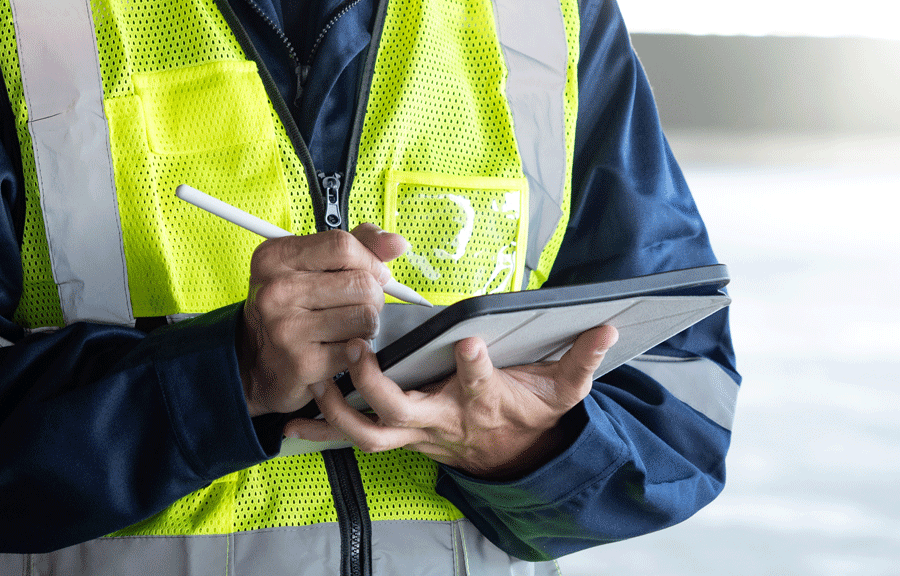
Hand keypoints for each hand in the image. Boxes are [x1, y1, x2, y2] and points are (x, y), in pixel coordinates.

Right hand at [239, 224, 409, 415]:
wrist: (257, 362)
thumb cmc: (291, 308)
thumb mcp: (311, 265)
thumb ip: (356, 245)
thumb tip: (396, 243)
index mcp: (275, 257)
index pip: (342, 245)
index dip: (369, 260)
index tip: (373, 273)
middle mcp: (275, 290)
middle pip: (361, 283)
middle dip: (373, 296)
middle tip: (357, 305)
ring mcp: (286, 328)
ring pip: (366, 317)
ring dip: (368, 325)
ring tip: (348, 327)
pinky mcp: (302, 362)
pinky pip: (358, 349)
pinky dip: (357, 350)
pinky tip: (338, 347)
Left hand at [285, 325, 618, 479]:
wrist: (512, 457)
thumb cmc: (529, 416)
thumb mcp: (564, 390)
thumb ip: (581, 360)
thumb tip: (606, 330)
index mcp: (484, 402)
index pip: (481, 386)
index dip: (474, 367)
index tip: (467, 341)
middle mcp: (444, 420)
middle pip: (405, 412)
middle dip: (378, 385)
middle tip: (360, 351)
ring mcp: (417, 432)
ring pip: (371, 434)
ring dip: (339, 411)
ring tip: (316, 381)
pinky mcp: (399, 436)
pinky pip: (355, 439)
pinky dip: (322, 431)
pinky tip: (293, 421)